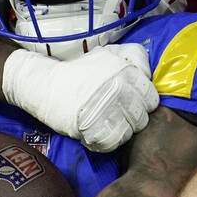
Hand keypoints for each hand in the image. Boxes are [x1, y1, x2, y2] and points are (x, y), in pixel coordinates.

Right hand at [2, 44, 158, 152]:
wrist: (45, 84)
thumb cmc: (78, 71)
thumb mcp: (107, 53)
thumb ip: (133, 57)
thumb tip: (149, 74)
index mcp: (127, 71)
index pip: (152, 99)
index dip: (141, 104)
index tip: (128, 104)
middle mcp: (121, 89)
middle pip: (142, 117)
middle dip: (132, 119)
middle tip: (115, 116)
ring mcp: (108, 109)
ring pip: (130, 132)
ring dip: (120, 132)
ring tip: (105, 124)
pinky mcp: (94, 128)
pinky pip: (113, 143)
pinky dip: (106, 142)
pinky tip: (96, 133)